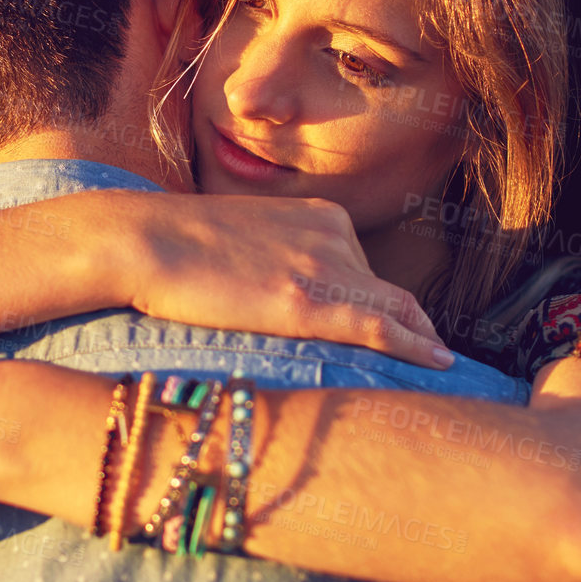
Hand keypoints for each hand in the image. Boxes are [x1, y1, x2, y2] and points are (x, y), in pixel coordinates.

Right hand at [107, 192, 452, 367]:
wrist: (142, 239)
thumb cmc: (172, 241)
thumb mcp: (241, 235)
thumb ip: (274, 255)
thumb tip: (275, 286)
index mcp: (319, 215)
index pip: (368, 266)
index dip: (388, 301)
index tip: (400, 325)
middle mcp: (334, 235)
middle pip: (389, 289)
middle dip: (413, 323)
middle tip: (430, 354)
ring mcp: (324, 268)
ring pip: (396, 309)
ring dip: (421, 340)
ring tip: (436, 366)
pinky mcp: (308, 303)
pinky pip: (381, 328)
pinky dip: (417, 347)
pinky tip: (438, 363)